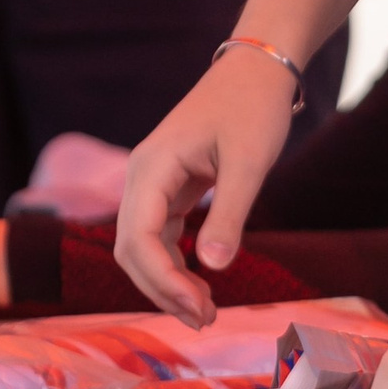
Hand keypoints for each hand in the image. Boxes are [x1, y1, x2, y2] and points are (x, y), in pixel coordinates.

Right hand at [113, 51, 298, 325]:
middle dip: (162, 288)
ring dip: (167, 281)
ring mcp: (152, 182)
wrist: (256, 69)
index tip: (198, 307)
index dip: (162, 280)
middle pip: (131, 249)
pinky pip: (159, 234)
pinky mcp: (169, 187)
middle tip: (205, 318)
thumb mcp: (249, 163)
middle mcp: (142, 176)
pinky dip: (175, 262)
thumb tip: (211, 269)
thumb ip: (229, 216)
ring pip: (142, 246)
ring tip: (205, 311)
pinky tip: (199, 282)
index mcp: (151, 167)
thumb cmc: (253, 108)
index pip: (137, 238)